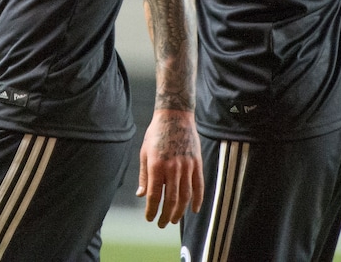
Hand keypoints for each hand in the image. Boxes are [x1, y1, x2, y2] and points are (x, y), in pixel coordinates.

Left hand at [137, 109, 203, 227]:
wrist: (175, 115)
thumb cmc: (156, 134)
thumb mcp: (145, 152)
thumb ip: (144, 175)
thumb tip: (141, 194)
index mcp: (156, 165)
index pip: (154, 195)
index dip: (152, 210)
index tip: (149, 218)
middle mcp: (172, 167)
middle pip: (171, 199)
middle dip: (165, 215)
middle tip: (162, 223)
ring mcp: (186, 165)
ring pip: (185, 196)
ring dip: (180, 211)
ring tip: (174, 219)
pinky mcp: (197, 163)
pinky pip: (199, 185)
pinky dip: (197, 200)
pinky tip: (193, 209)